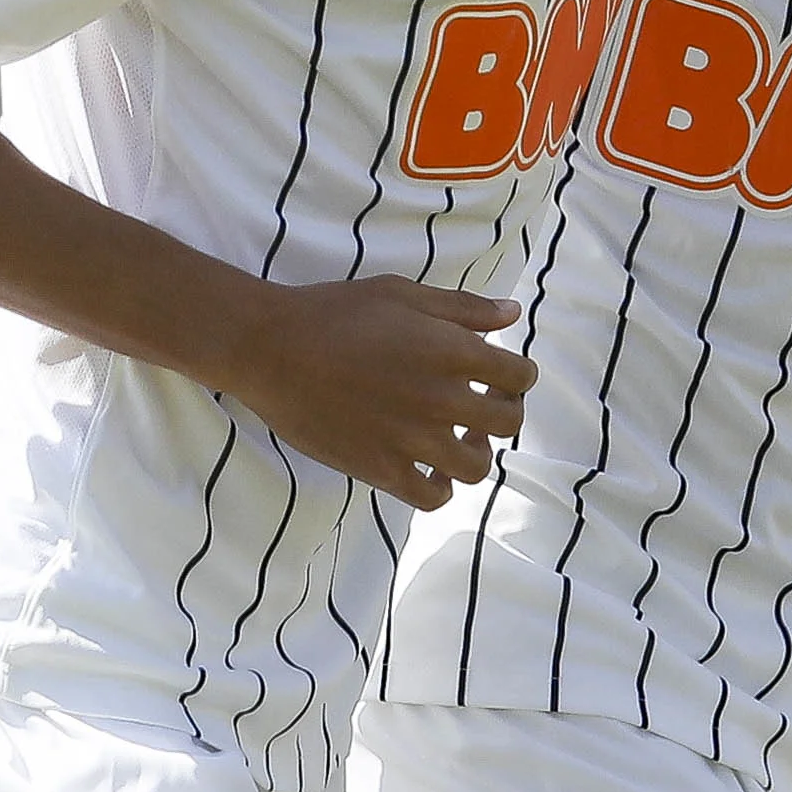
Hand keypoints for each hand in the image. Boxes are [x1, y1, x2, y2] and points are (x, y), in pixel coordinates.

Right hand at [213, 279, 536, 509]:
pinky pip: (431, 497)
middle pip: (507, 423)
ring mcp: (412, 439)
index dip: (517, 376)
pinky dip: (439, 486)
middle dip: (505, 412)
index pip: (520, 377)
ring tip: (457, 438)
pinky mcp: (380, 468)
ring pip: (476, 467)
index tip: (499, 375)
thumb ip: (463, 308)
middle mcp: (441, 399)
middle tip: (482, 404)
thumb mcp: (403, 294)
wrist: (271, 349)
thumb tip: (512, 314)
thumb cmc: (334, 312)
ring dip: (475, 452)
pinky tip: (428, 467)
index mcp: (452, 352)